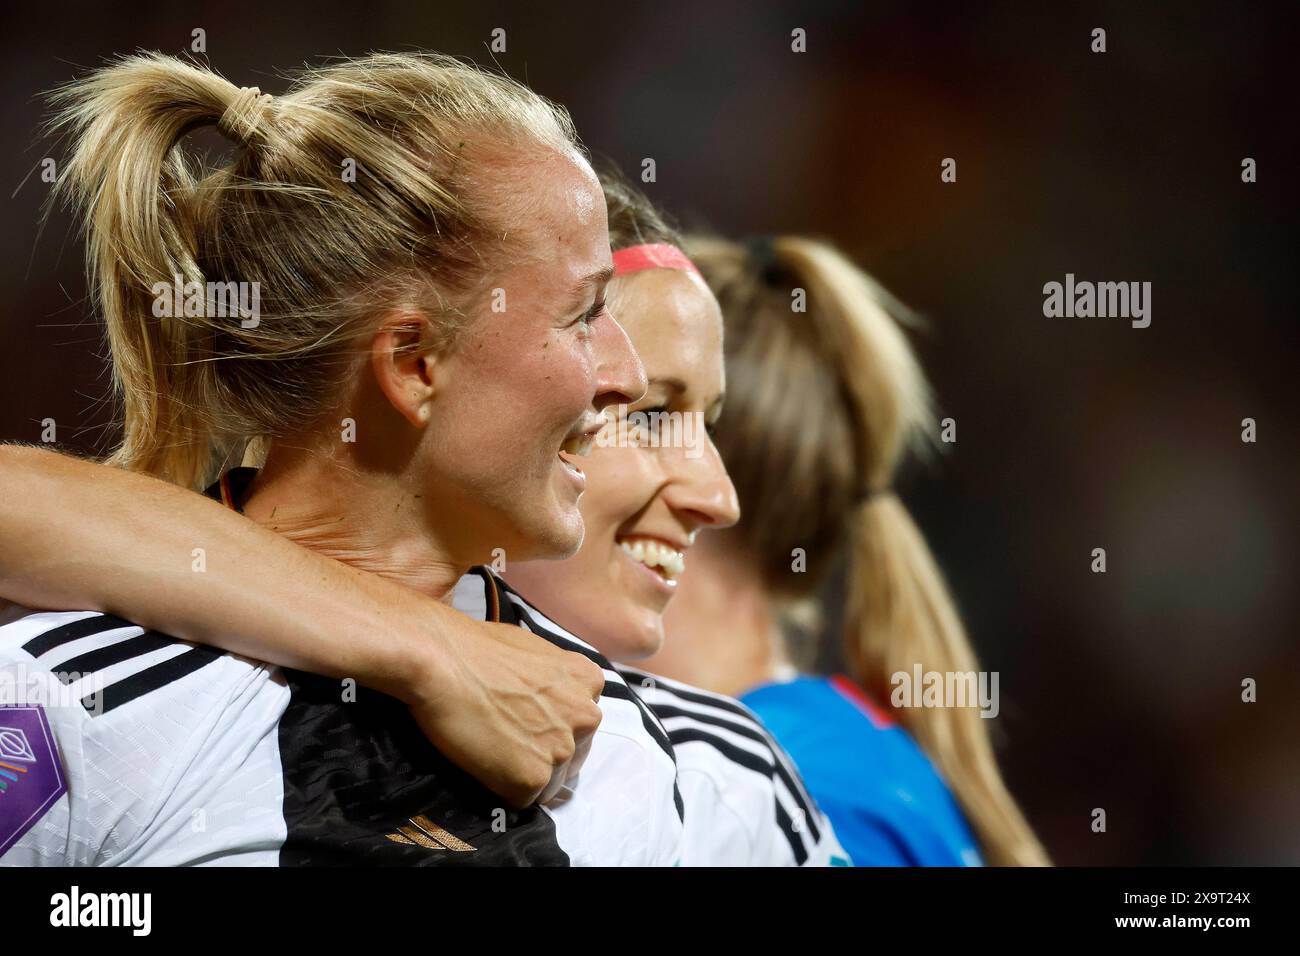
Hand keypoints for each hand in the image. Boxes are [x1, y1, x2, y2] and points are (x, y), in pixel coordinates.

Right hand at [402, 617, 604, 808]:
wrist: (440, 660)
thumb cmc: (476, 648)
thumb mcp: (535, 651)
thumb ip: (554, 678)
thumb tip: (546, 697)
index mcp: (588, 680)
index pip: (582, 719)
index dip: (553, 725)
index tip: (528, 721)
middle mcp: (586, 716)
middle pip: (572, 753)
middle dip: (544, 751)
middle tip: (507, 738)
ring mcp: (561, 749)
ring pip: (550, 780)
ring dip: (524, 772)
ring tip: (491, 748)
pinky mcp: (533, 777)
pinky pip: (523, 798)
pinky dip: (502, 787)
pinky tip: (482, 760)